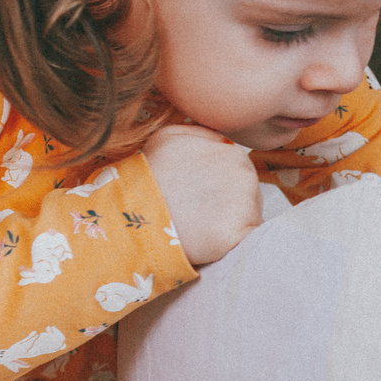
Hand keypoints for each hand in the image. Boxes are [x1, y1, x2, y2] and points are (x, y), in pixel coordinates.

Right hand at [142, 124, 262, 266]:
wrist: (130, 214)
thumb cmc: (147, 176)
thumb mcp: (170, 137)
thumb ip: (205, 135)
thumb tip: (224, 142)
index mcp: (232, 153)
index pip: (239, 173)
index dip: (220, 188)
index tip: (200, 197)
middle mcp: (245, 174)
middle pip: (249, 196)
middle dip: (230, 206)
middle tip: (198, 215)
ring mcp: (245, 204)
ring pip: (250, 218)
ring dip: (232, 225)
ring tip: (199, 228)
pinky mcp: (239, 234)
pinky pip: (248, 242)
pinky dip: (234, 245)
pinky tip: (212, 243)